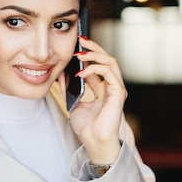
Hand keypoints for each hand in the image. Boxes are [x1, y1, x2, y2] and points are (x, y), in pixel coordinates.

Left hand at [60, 36, 126, 164]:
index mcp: (104, 89)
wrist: (94, 142)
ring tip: (79, 54)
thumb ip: (70, 89)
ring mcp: (117, 89)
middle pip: (106, 59)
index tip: (76, 46)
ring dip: (94, 55)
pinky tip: (81, 72)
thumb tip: (62, 73)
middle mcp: (112, 87)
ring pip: (110, 62)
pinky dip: (95, 69)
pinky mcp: (118, 93)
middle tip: (80, 40)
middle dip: (93, 48)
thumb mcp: (74, 104)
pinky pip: (108, 73)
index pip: (98, 65)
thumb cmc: (87, 128)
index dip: (87, 54)